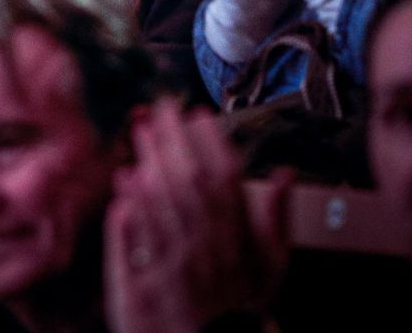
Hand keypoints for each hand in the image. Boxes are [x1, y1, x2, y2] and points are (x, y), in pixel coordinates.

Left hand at [104, 103, 288, 332]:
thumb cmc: (242, 304)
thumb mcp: (272, 264)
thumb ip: (277, 217)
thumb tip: (286, 172)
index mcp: (243, 241)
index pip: (229, 181)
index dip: (213, 143)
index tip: (199, 113)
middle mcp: (214, 248)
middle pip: (192, 182)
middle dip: (176, 140)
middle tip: (161, 108)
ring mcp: (182, 264)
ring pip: (166, 203)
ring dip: (153, 163)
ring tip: (141, 133)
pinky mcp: (153, 281)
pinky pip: (142, 237)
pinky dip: (134, 205)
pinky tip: (125, 178)